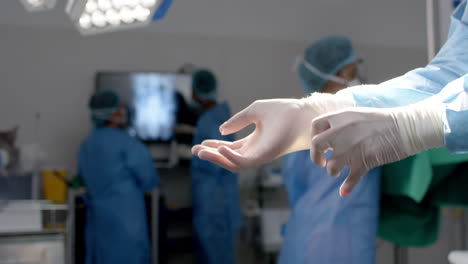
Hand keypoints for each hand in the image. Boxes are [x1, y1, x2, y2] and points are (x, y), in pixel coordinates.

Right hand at [192, 93, 353, 171]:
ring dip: (216, 159)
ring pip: (233, 163)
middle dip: (211, 155)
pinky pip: (244, 162)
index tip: (200, 144)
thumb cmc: (283, 112)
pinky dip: (230, 157)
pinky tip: (220, 148)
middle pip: (228, 158)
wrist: (301, 115)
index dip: (214, 146)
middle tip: (194, 151)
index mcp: (253, 142)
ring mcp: (260, 155)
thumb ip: (238, 121)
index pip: (230, 148)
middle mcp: (255, 151)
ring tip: (201, 152)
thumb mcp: (254, 112)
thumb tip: (221, 131)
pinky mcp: (265, 157)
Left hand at [310, 103, 443, 195]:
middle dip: (316, 156)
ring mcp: (351, 148)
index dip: (314, 136)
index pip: (315, 126)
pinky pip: (350, 179)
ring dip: (332, 172)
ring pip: (331, 167)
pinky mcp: (363, 162)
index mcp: (341, 117)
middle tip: (322, 162)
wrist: (407, 127)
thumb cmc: (385, 121)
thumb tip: (329, 135)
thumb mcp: (359, 114)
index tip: (321, 144)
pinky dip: (347, 187)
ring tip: (338, 172)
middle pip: (316, 145)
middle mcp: (342, 132)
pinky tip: (343, 192)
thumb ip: (342, 123)